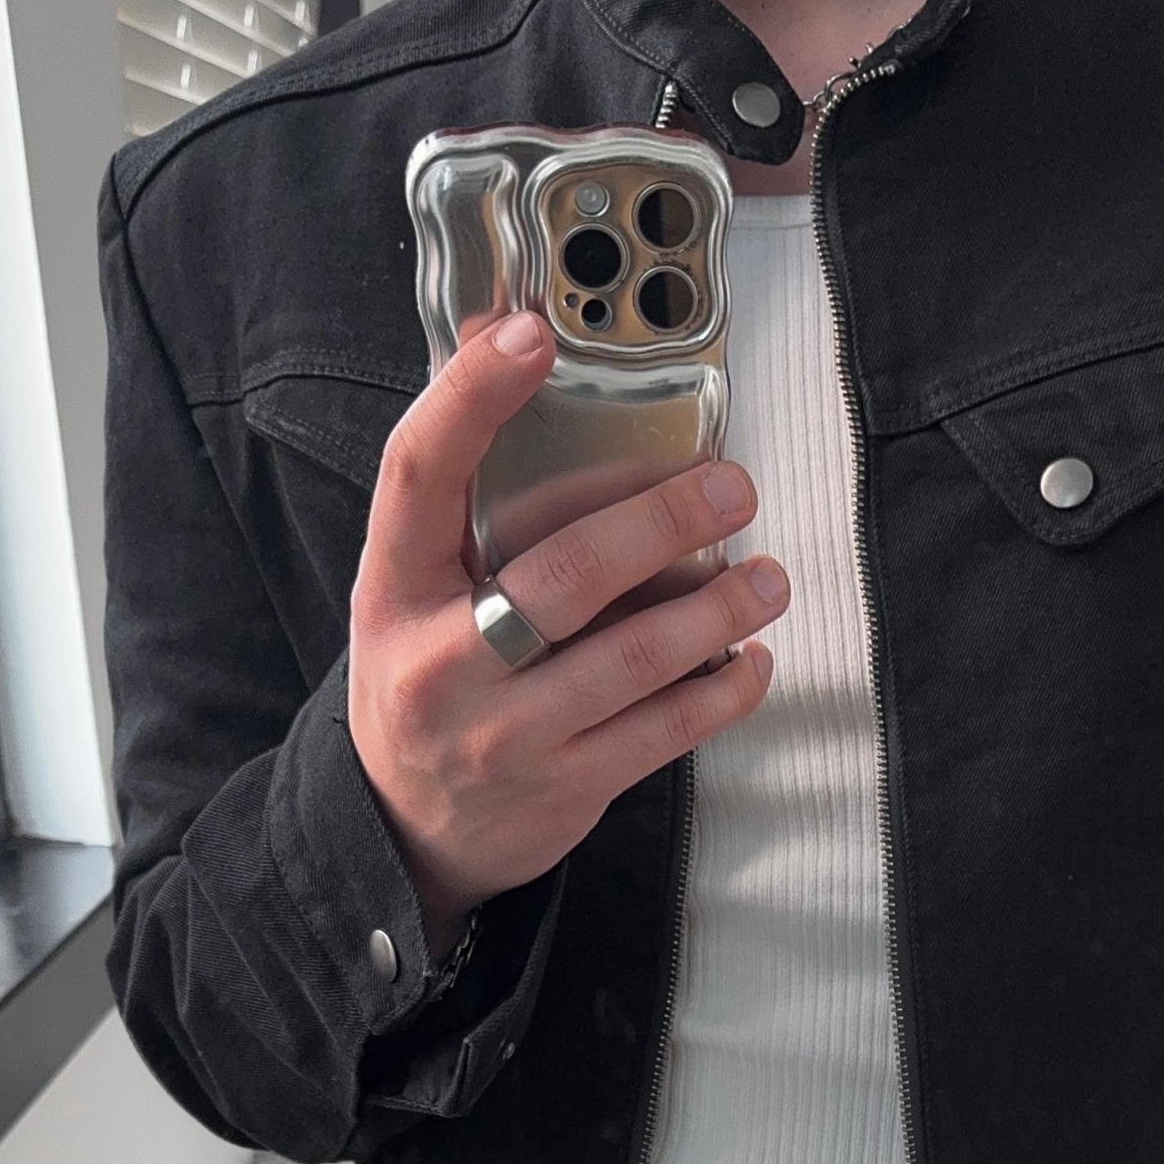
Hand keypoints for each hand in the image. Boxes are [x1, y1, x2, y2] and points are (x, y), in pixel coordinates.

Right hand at [348, 309, 784, 950]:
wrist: (407, 827)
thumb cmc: (427, 679)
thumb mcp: (411, 590)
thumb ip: (462, 497)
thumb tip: (515, 345)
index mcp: (394, 589)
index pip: (418, 475)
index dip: (470, 399)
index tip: (532, 336)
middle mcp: (442, 663)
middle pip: (565, 574)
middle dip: (664, 522)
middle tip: (733, 489)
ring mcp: (506, 734)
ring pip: (633, 659)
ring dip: (719, 610)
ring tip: (769, 578)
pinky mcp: (566, 787)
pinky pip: (664, 733)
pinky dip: (723, 691)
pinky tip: (752, 659)